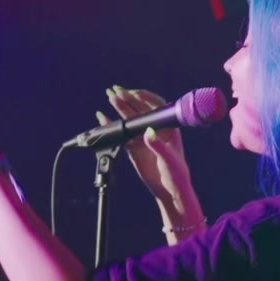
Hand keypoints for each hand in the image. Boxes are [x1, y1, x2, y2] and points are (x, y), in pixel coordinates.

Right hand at [99, 87, 191, 207]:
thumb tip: (148, 132)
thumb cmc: (176, 172)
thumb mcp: (169, 159)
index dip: (145, 97)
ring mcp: (143, 137)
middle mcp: (155, 128)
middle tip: (115, 91)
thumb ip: (158, 146)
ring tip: (110, 96)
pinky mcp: (134, 147)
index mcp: (167, 127)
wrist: (170, 189)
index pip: (156, 106)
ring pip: (130, 118)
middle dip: (128, 98)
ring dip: (120, 107)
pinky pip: (121, 133)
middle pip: (140, 109)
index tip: (134, 93)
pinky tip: (103, 117)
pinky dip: (112, 125)